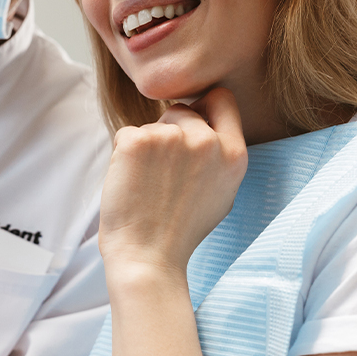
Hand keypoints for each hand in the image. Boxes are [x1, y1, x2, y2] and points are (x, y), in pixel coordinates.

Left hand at [98, 87, 247, 274]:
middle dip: (168, 132)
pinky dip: (123, 155)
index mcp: (233, 154)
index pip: (221, 98)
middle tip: (162, 175)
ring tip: (149, 186)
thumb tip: (204, 117)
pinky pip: (126, 134)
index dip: (203, 106)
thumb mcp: (221, 191)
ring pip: (152, 125)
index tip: (190, 121)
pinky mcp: (138, 141)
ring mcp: (172, 138)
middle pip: (181, 110)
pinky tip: (131, 184)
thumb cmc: (179, 230)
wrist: (148, 257)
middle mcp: (207, 141)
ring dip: (145, 147)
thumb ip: (219, 154)